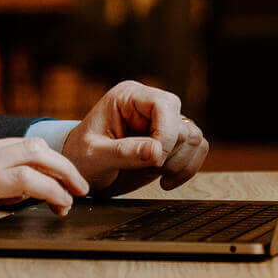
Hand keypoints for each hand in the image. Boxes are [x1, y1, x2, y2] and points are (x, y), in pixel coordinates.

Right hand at [0, 135, 88, 250]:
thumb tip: (27, 195)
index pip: (19, 145)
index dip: (47, 161)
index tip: (63, 179)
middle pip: (32, 143)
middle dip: (62, 163)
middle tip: (79, 184)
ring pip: (34, 154)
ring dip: (63, 174)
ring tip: (75, 195)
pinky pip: (27, 179)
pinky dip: (51, 190)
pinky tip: (59, 203)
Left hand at [62, 80, 207, 196]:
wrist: (83, 171)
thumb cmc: (81, 157)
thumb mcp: (94, 156)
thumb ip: (124, 152)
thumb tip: (156, 151)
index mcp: (128, 97)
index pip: (163, 105)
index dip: (165, 134)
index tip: (154, 161)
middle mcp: (149, 104)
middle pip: (182, 123)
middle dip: (170, 152)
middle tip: (150, 169)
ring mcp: (162, 122)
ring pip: (193, 137)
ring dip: (180, 163)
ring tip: (157, 175)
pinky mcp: (171, 140)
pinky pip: (196, 149)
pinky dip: (187, 168)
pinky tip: (166, 181)